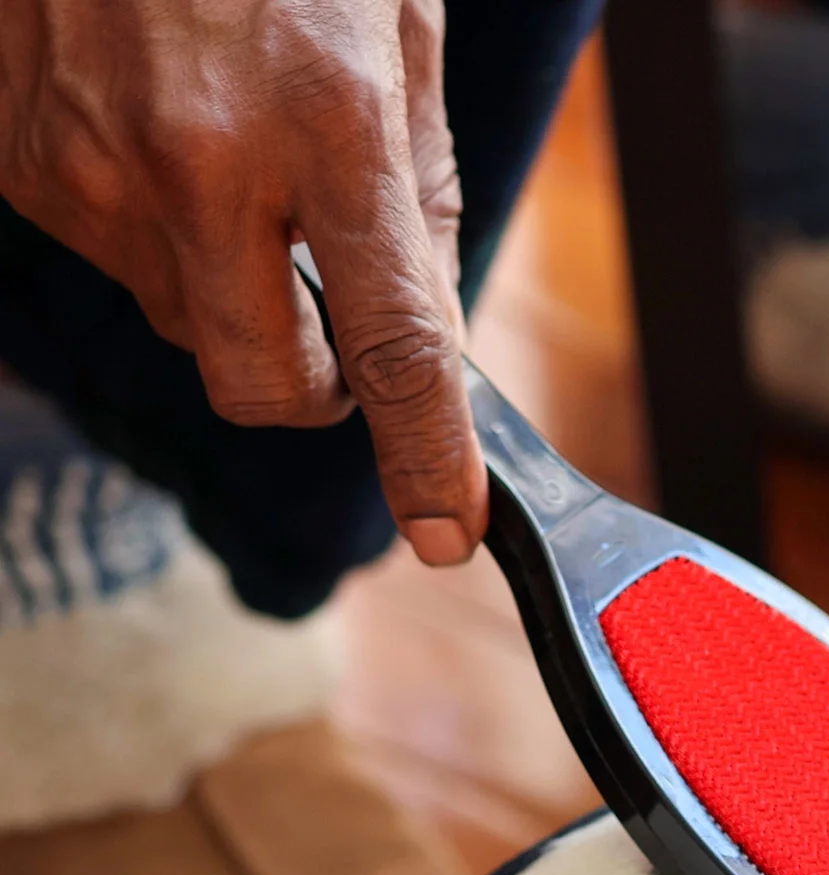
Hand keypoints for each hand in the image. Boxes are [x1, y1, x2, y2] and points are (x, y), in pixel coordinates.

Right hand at [0, 0, 482, 564]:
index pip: (390, 343)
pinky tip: (164, 131)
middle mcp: (199, 164)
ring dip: (232, 286)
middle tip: (338, 321)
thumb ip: (416, 187)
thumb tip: (426, 326)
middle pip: (264, 381)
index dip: (423, 453)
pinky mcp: (19, 166)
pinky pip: (109, 257)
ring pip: (186, 322)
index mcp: (327, 125)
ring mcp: (89, 170)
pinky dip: (154, 229)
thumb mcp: (396, 31)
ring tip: (238, 158)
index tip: (444, 528)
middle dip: (315, 387)